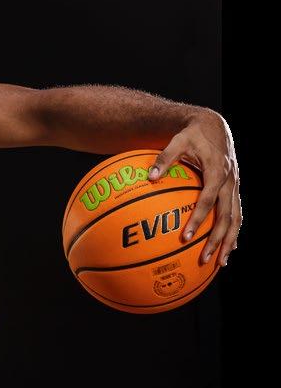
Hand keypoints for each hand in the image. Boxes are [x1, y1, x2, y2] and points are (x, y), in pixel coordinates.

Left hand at [148, 109, 241, 267]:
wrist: (214, 125)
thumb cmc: (193, 134)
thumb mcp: (178, 141)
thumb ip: (164, 158)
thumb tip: (150, 176)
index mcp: (217, 171)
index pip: (208, 200)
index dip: (198, 219)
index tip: (186, 237)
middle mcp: (229, 181)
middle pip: (227, 216)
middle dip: (217, 240)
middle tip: (206, 259)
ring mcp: (234, 186)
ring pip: (236, 218)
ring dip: (229, 241)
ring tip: (221, 262)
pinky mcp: (234, 189)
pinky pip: (236, 214)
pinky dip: (233, 231)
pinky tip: (228, 248)